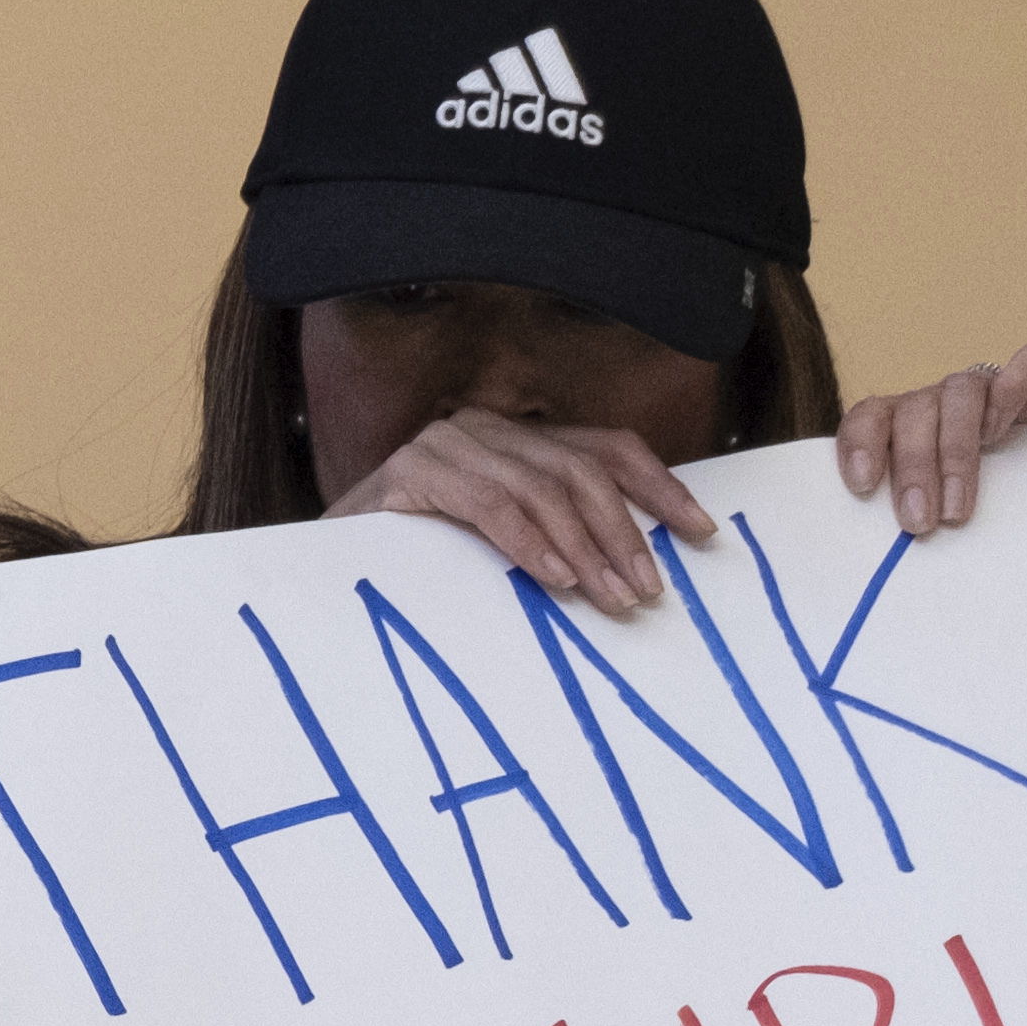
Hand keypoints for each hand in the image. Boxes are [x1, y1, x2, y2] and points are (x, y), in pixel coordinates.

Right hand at [320, 409, 719, 614]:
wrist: (324, 571)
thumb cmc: (419, 567)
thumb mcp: (500, 547)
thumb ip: (557, 536)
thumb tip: (639, 568)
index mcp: (516, 439)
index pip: (607, 448)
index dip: (661, 488)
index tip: (702, 534)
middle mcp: (485, 428)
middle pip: (581, 470)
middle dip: (624, 533)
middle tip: (648, 591)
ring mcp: (446, 444)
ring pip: (541, 487)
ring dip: (584, 548)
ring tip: (609, 597)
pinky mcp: (412, 473)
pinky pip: (489, 504)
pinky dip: (528, 543)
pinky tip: (554, 579)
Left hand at [836, 347, 1026, 537]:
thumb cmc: (1000, 516)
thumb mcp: (947, 517)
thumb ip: (918, 516)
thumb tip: (885, 563)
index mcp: (910, 428)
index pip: (871, 417)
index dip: (859, 443)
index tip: (862, 486)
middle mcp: (945, 402)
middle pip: (915, 410)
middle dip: (913, 468)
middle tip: (919, 522)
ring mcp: (993, 388)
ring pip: (961, 391)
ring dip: (956, 449)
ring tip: (960, 506)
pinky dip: (1012, 391)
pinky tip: (1002, 432)